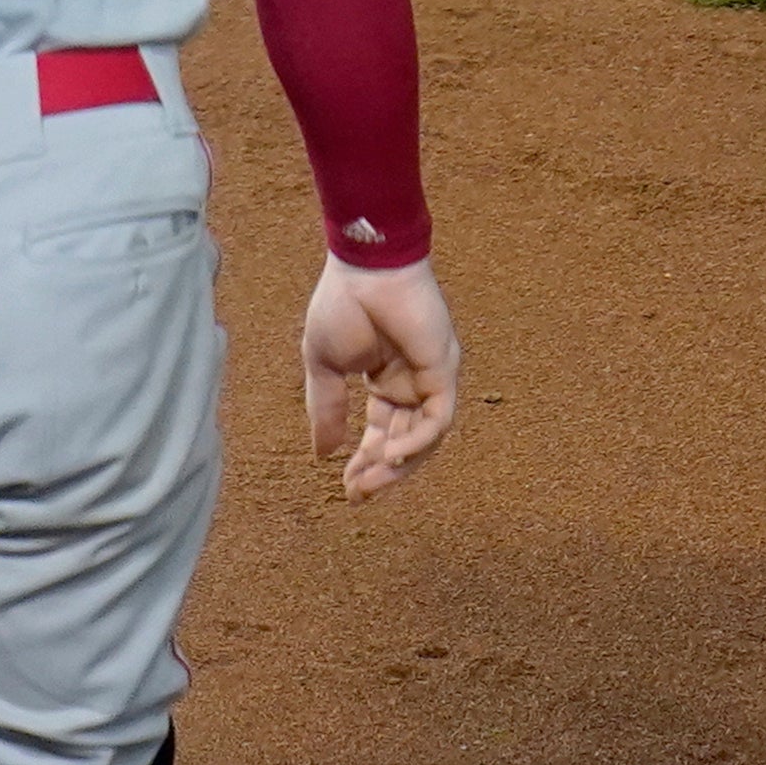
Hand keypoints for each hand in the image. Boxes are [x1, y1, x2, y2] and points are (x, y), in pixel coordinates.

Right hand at [301, 254, 459, 496]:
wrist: (364, 268)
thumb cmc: (343, 305)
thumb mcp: (323, 366)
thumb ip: (325, 409)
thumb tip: (322, 453)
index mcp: (385, 382)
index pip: (381, 432)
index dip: (364, 462)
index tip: (343, 487)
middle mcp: (412, 385)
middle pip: (404, 441)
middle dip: (381, 472)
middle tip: (357, 496)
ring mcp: (431, 379)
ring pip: (424, 438)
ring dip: (398, 465)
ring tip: (368, 483)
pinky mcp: (443, 370)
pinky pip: (438, 418)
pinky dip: (417, 441)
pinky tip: (391, 455)